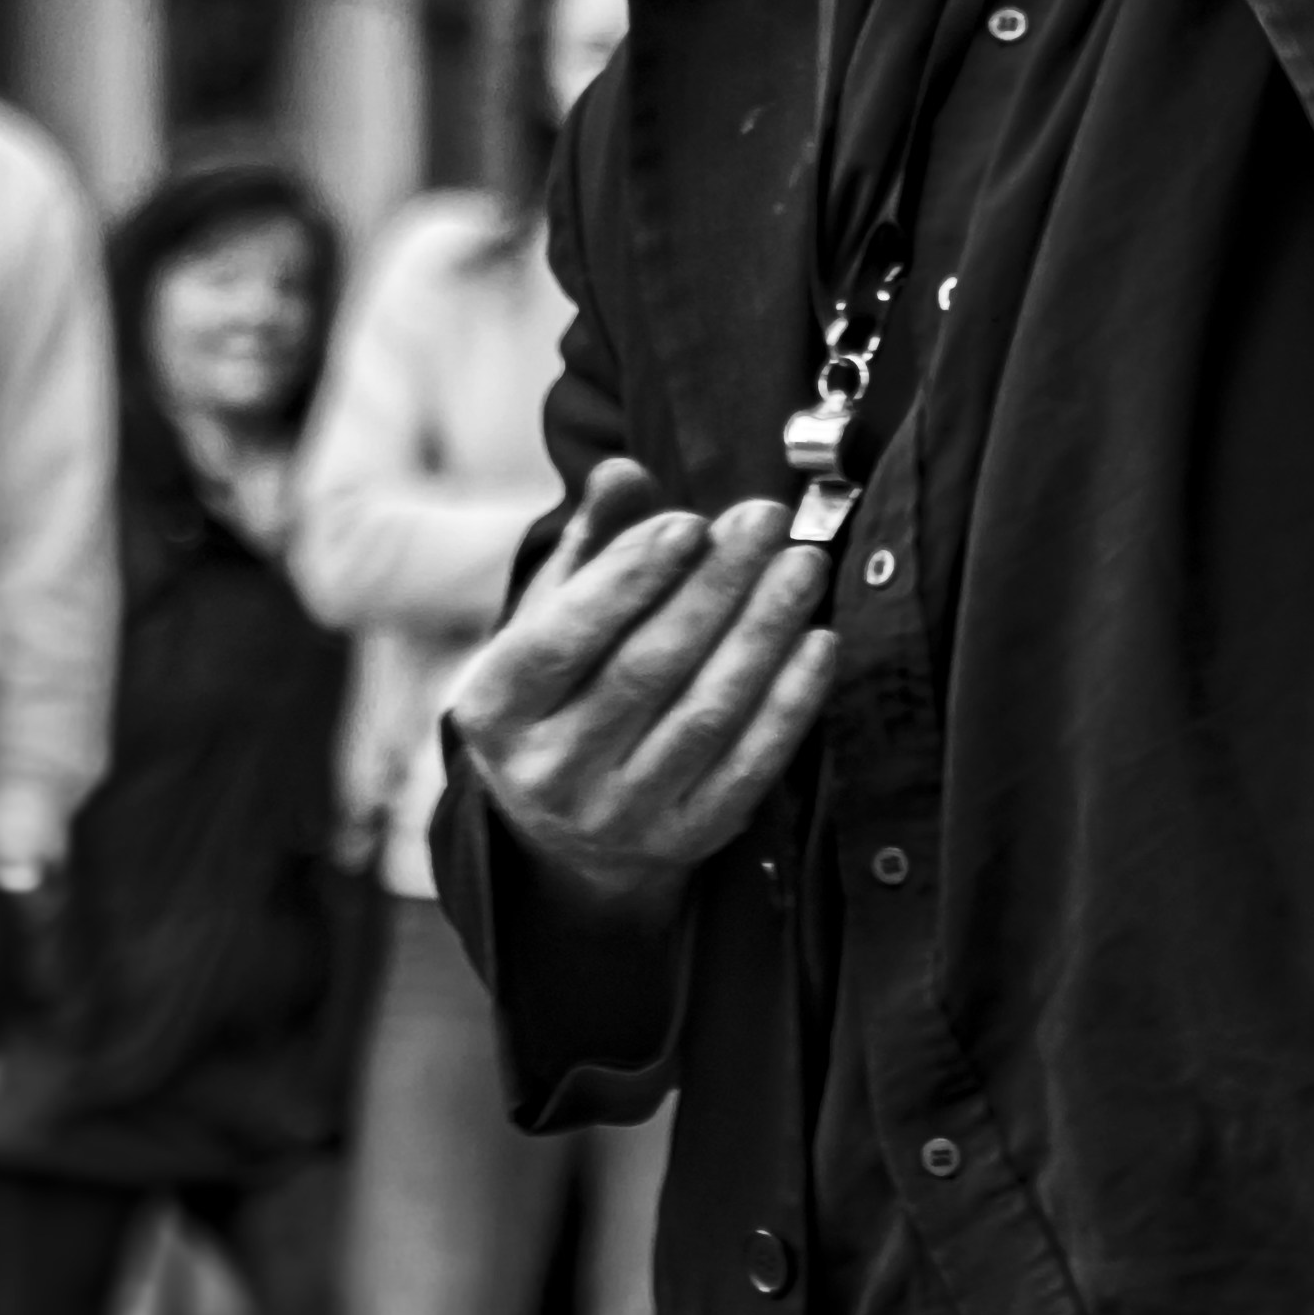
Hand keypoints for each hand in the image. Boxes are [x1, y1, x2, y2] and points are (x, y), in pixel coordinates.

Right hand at [460, 458, 833, 900]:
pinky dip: (790, 703)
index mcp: (495, 708)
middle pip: (645, 669)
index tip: (692, 522)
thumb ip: (592, 541)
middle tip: (766, 520)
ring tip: (802, 566)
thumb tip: (626, 472)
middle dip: (714, 587)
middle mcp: (547, 772)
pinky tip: (818, 643)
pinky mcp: (682, 842)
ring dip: (763, 633)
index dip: (631, 577)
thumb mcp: (553, 616)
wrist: (565, 826)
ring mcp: (616, 816)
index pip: (564, 637)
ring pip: (704, 714)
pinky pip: (749, 766)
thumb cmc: (564, 688)